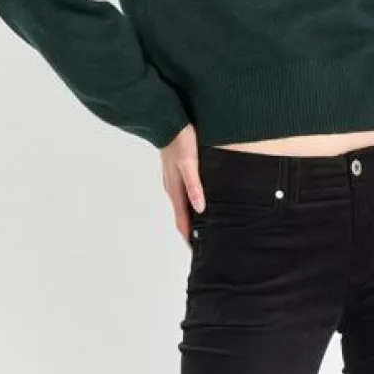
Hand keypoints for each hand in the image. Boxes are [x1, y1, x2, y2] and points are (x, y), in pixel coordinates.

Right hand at [161, 124, 205, 246]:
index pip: (182, 222)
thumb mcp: (189, 164)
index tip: (197, 252)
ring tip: (207, 227)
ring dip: (193, 218)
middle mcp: (173, 189)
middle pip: (183, 217)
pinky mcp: (177, 173)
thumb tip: (200, 209)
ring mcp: (173, 181)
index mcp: (175, 191)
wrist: (166, 121)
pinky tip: (202, 203)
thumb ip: (194, 186)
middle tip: (206, 244)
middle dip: (192, 232)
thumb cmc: (179, 140)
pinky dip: (193, 205)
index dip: (189, 238)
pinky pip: (185, 195)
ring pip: (184, 207)